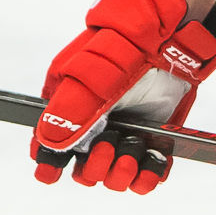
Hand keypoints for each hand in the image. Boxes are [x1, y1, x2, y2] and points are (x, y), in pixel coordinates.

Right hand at [30, 0, 215, 192]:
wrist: (168, 37)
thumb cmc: (120, 49)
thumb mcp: (86, 78)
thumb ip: (66, 113)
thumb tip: (47, 146)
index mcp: (68, 110)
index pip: (49, 149)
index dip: (49, 165)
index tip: (52, 172)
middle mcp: (95, 127)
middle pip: (85, 171)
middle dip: (95, 167)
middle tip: (109, 146)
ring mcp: (125, 133)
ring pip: (115, 177)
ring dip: (121, 174)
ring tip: (131, 153)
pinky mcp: (153, 138)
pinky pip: (148, 174)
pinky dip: (149, 176)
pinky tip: (151, 166)